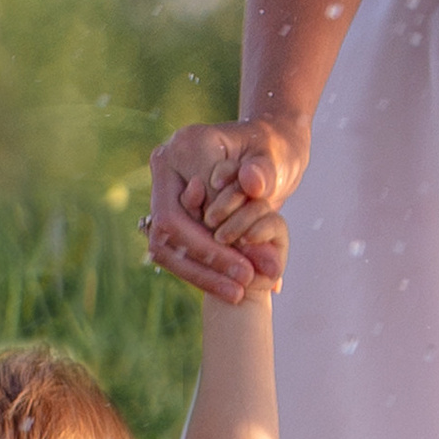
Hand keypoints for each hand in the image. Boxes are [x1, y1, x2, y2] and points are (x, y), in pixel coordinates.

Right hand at [147, 118, 307, 303]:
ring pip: (166, 245)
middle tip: (242, 285)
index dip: (210, 245)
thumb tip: (252, 184)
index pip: (182, 209)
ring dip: (200, 274)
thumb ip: (263, 172)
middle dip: (206, 262)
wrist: (268, 153)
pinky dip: (202, 271)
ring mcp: (166, 190)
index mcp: (185, 146)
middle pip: (167, 229)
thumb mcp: (273, 159)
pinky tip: (230, 287)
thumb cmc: (272, 152)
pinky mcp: (174, 209)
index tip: (246, 267)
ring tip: (238, 293)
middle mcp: (166, 166)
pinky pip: (175, 248)